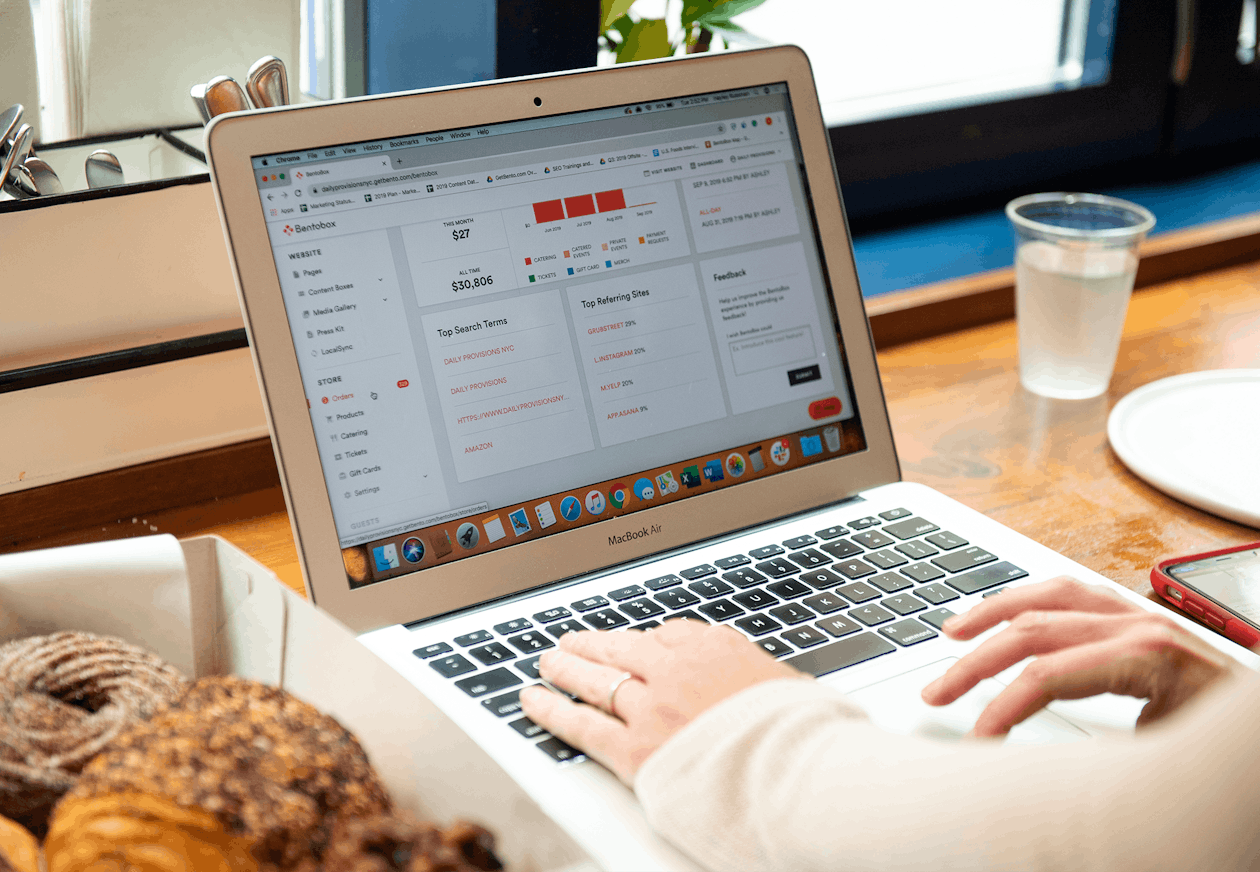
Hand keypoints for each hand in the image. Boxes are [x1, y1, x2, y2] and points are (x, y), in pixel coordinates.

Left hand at [520, 619, 801, 783]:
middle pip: (622, 647)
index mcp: (717, 648)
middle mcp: (677, 670)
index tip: (636, 642)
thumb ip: (760, 679)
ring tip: (548, 662)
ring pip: (595, 678)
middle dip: (594, 644)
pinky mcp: (633, 748)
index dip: (646, 640)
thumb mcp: (789, 687)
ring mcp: (652, 706)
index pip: (669, 632)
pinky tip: (532, 700)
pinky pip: (581, 723)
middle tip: (572, 639)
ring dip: (566, 667)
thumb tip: (764, 683)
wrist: (798, 774)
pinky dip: (551, 710)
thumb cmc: (806, 737)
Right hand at [920, 576, 1241, 736]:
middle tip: (935, 694)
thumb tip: (1040, 767)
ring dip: (991, 614)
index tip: (974, 740)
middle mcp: (1139, 623)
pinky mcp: (1138, 618)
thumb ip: (1104, 754)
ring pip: (1046, 597)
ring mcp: (1139, 615)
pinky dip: (1026, 600)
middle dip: (976, 663)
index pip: (1048, 673)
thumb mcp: (1169, 759)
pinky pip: (1069, 593)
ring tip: (950, 633)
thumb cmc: (1230, 746)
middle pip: (1033, 630)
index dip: (1001, 706)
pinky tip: (1004, 615)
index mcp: (1148, 654)